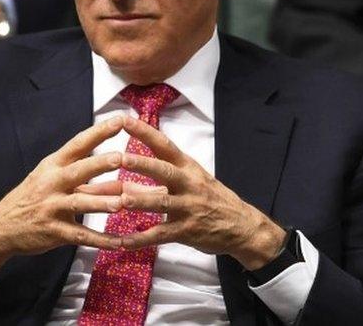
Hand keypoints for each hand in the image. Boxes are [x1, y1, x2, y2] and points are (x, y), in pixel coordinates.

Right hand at [0, 118, 127, 280]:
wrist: (1, 227)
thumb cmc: (32, 198)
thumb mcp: (51, 179)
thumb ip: (85, 176)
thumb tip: (118, 172)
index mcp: (53, 166)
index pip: (78, 144)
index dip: (99, 132)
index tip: (120, 120)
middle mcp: (52, 184)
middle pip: (78, 171)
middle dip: (99, 164)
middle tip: (121, 157)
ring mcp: (52, 208)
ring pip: (79, 203)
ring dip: (101, 203)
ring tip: (122, 202)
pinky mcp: (54, 231)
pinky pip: (81, 235)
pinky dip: (101, 239)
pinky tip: (119, 242)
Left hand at [114, 117, 285, 270]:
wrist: (242, 226)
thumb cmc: (210, 199)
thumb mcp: (188, 183)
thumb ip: (153, 182)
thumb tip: (121, 178)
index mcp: (187, 167)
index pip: (165, 145)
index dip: (145, 132)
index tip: (124, 120)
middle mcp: (188, 184)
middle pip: (164, 171)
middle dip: (143, 164)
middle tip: (121, 158)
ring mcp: (188, 208)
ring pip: (162, 203)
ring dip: (140, 200)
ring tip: (120, 199)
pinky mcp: (187, 231)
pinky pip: (161, 235)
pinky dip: (140, 239)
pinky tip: (121, 241)